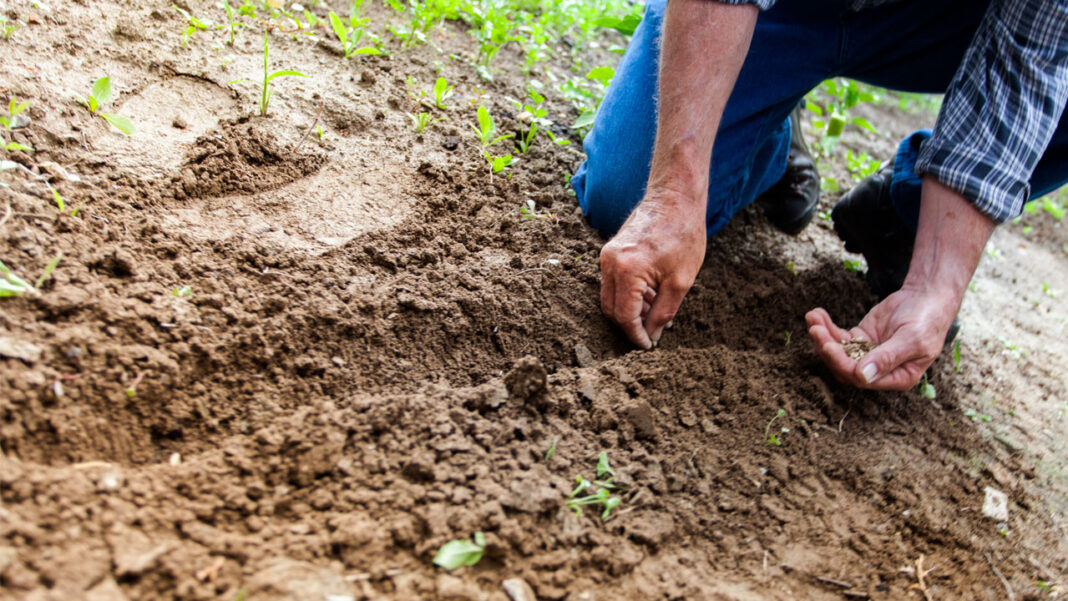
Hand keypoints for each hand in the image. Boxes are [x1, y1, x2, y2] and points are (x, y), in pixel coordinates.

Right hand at [599, 189, 705, 348]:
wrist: (675, 197)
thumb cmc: (683, 234)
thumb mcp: (681, 281)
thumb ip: (663, 313)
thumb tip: (652, 335)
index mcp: (627, 271)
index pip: (624, 316)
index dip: (636, 336)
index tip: (648, 346)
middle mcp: (610, 263)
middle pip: (611, 309)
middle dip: (630, 325)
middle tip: (652, 333)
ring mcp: (607, 256)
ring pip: (610, 297)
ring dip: (630, 310)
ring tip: (657, 310)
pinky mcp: (610, 251)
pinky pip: (613, 282)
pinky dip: (628, 294)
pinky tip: (651, 294)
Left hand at [805, 284, 958, 389]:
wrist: (927, 297)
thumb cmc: (926, 320)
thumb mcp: (912, 339)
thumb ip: (888, 358)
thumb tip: (863, 377)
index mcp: (897, 378)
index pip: (862, 379)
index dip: (843, 364)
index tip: (829, 346)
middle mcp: (879, 370)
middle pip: (845, 367)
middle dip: (827, 349)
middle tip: (815, 330)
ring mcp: (867, 354)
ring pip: (838, 352)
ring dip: (822, 336)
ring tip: (812, 318)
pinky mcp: (860, 338)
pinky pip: (839, 337)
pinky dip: (826, 327)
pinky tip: (816, 314)